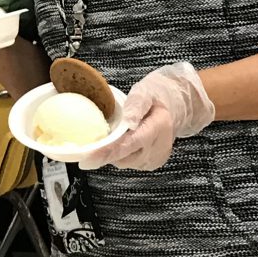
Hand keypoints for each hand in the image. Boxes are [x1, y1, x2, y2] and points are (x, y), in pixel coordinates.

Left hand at [78, 62, 214, 170]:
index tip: (86, 159)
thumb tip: (128, 121)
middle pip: (123, 157)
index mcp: (157, 128)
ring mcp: (156, 158)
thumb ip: (136, 105)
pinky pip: (129, 163)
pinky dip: (119, 155)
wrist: (174, 109)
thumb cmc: (155, 98)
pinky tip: (117, 143)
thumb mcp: (145, 92)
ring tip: (105, 139)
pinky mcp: (152, 163)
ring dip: (111, 154)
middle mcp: (158, 148)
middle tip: (83, 148)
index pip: (128, 145)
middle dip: (102, 154)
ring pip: (124, 162)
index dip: (106, 153)